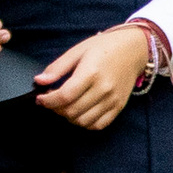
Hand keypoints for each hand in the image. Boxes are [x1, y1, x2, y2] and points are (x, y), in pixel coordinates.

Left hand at [34, 27, 152, 131]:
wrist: (134, 50)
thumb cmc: (105, 47)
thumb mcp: (78, 51)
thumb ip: (57, 67)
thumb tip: (39, 81)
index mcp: (91, 72)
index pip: (64, 96)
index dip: (48, 101)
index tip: (40, 98)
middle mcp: (103, 89)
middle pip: (72, 111)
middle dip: (56, 109)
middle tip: (52, 101)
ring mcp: (113, 100)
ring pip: (83, 121)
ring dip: (69, 117)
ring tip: (66, 107)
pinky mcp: (119, 107)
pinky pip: (99, 125)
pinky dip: (85, 123)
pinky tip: (80, 113)